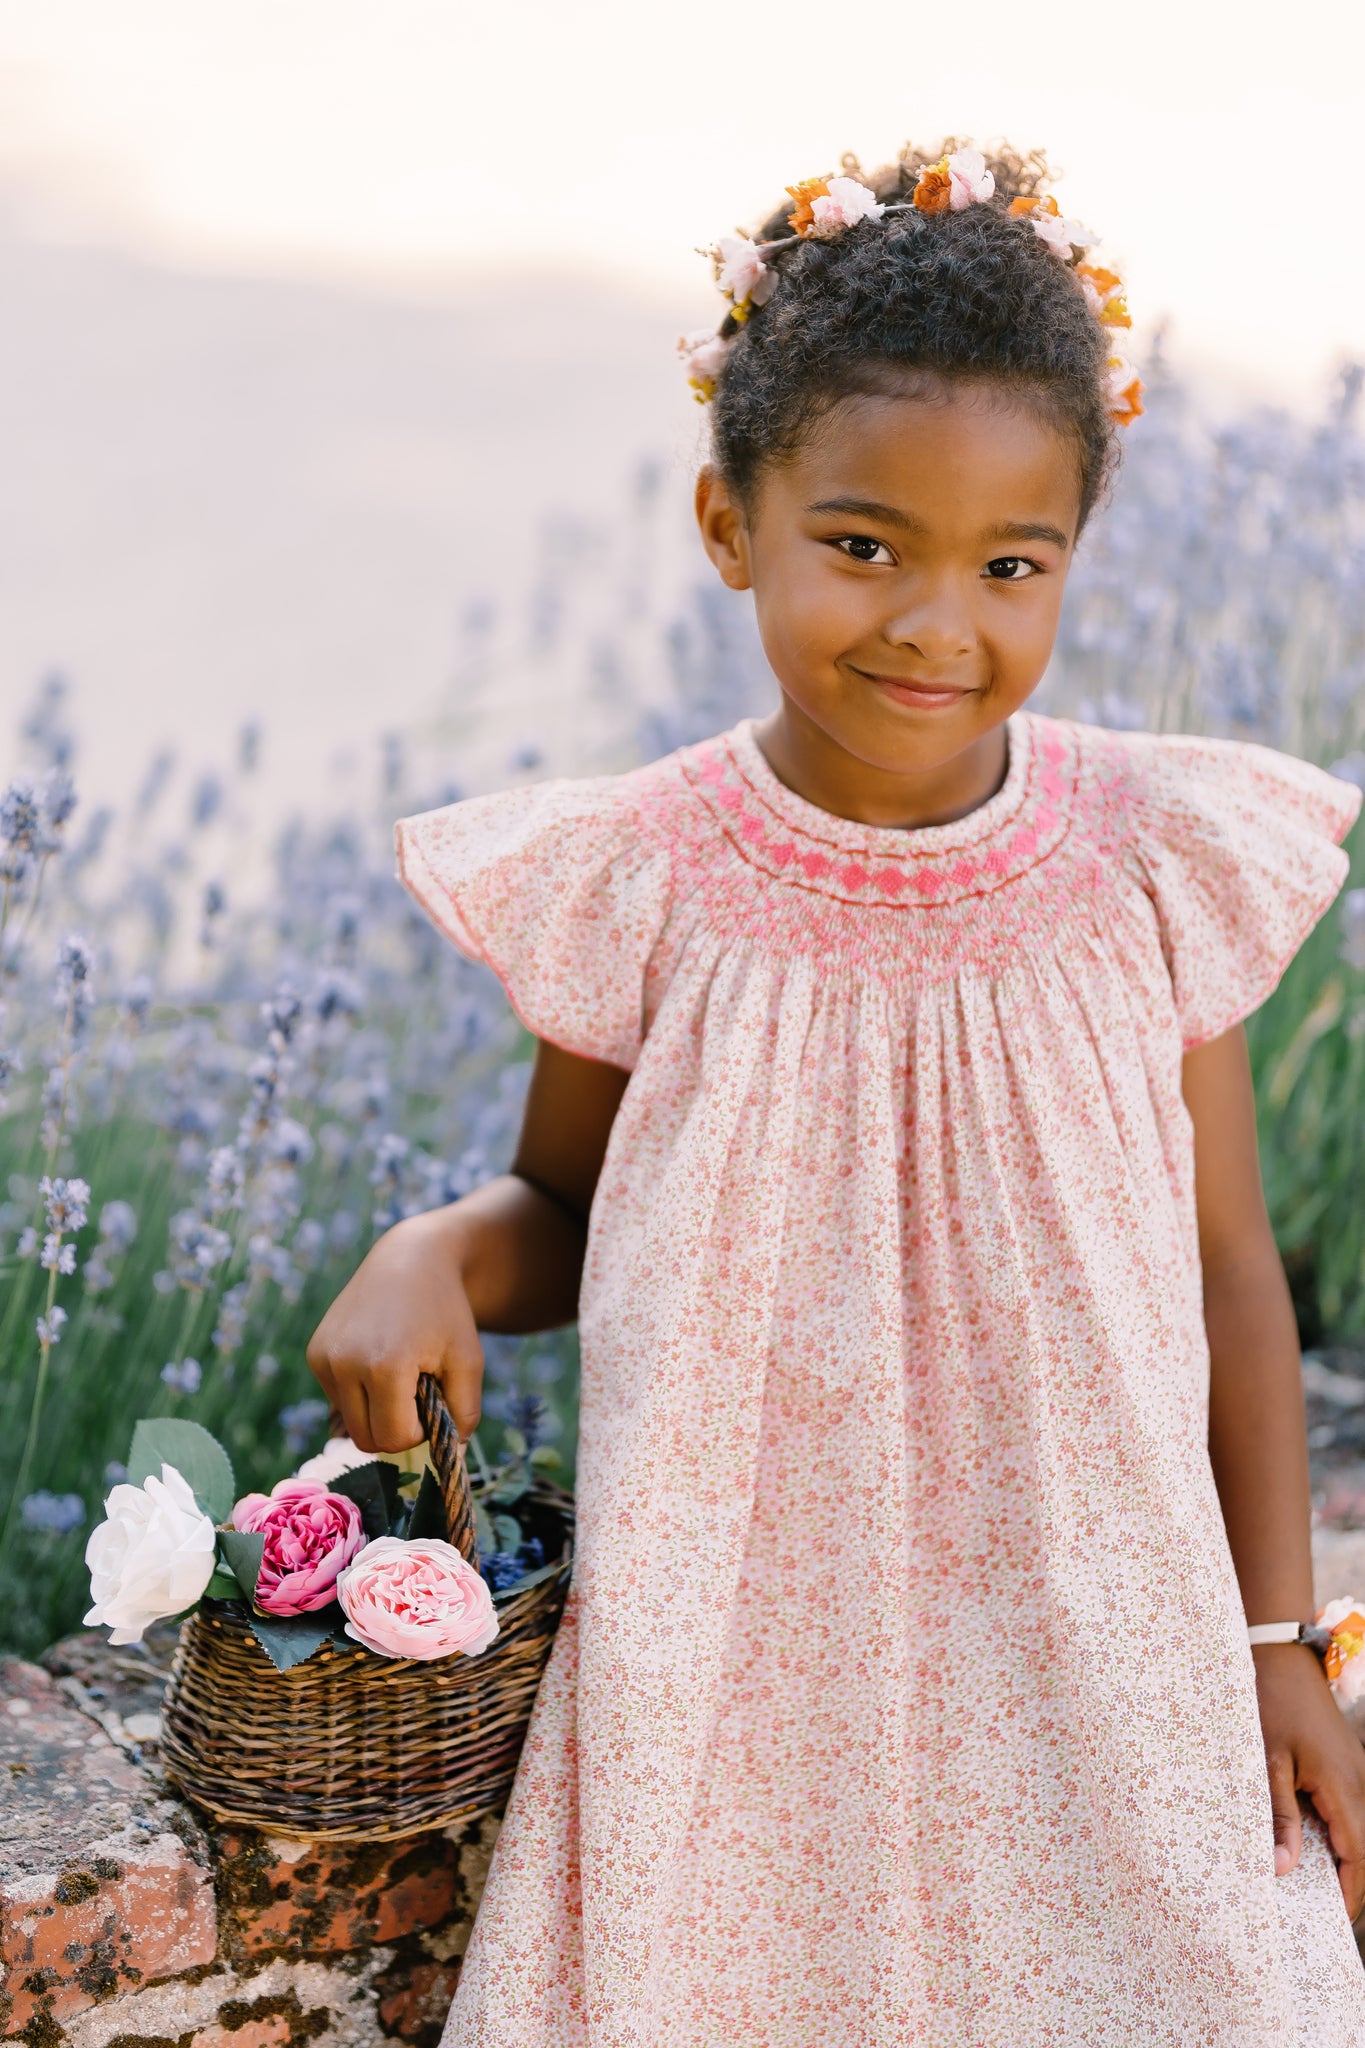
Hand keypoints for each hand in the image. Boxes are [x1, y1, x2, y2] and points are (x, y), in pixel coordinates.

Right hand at [306, 1211, 483, 1450]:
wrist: (409, 1261)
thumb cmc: (445, 1312)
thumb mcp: (468, 1360)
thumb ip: (465, 1413)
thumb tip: (450, 1453)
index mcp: (384, 1365)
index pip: (395, 1439)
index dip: (420, 1430)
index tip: (432, 1400)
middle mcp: (344, 1363)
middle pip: (366, 1439)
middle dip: (396, 1427)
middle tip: (417, 1392)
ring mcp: (324, 1357)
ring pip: (350, 1421)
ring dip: (377, 1411)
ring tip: (399, 1372)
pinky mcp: (315, 1353)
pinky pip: (338, 1398)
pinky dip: (361, 1392)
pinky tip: (379, 1359)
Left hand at [1254, 1640, 1364, 1918]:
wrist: (1281, 1655)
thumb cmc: (1271, 1703)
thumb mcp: (1266, 1762)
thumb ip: (1277, 1816)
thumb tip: (1282, 1868)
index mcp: (1343, 1788)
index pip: (1357, 1859)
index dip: (1349, 1895)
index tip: (1331, 1923)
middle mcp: (1360, 1783)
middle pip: (1364, 1848)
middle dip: (1346, 1881)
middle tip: (1317, 1909)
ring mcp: (1357, 1771)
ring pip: (1360, 1829)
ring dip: (1342, 1856)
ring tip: (1312, 1881)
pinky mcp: (1347, 1763)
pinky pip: (1351, 1807)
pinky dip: (1338, 1830)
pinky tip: (1310, 1838)